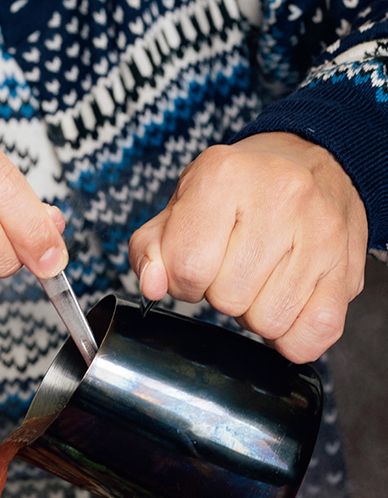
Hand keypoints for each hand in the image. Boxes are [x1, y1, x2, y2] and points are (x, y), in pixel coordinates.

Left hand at [128, 132, 367, 362]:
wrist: (311, 161)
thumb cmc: (237, 191)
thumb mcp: (180, 206)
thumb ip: (150, 249)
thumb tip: (152, 286)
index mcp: (223, 177)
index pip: (187, 267)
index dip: (182, 282)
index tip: (195, 269)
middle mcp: (279, 197)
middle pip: (227, 298)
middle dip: (220, 294)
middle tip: (234, 266)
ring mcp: (320, 233)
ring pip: (268, 321)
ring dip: (255, 312)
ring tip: (262, 276)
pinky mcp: (347, 267)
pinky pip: (314, 334)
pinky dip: (293, 336)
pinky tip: (287, 301)